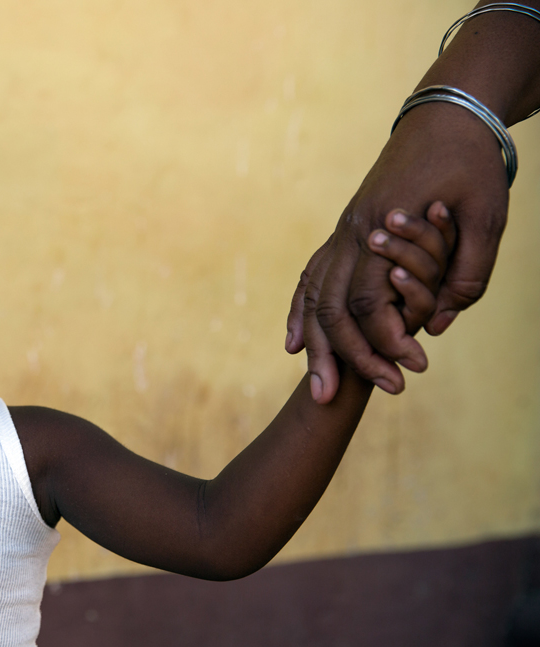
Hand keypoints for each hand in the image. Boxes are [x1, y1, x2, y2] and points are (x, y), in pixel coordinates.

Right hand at [285, 103, 508, 402]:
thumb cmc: (469, 162)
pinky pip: (309, 277)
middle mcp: (351, 233)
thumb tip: (441, 324)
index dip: (386, 340)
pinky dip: (299, 312)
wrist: (445, 114)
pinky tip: (292, 342)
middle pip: (330, 306)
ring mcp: (342, 232)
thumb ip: (468, 272)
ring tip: (316, 387)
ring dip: (312, 344)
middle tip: (342, 399)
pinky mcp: (342, 232)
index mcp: (382, 226)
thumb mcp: (487, 216)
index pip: (369, 300)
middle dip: (338, 357)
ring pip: (312, 296)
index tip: (412, 369)